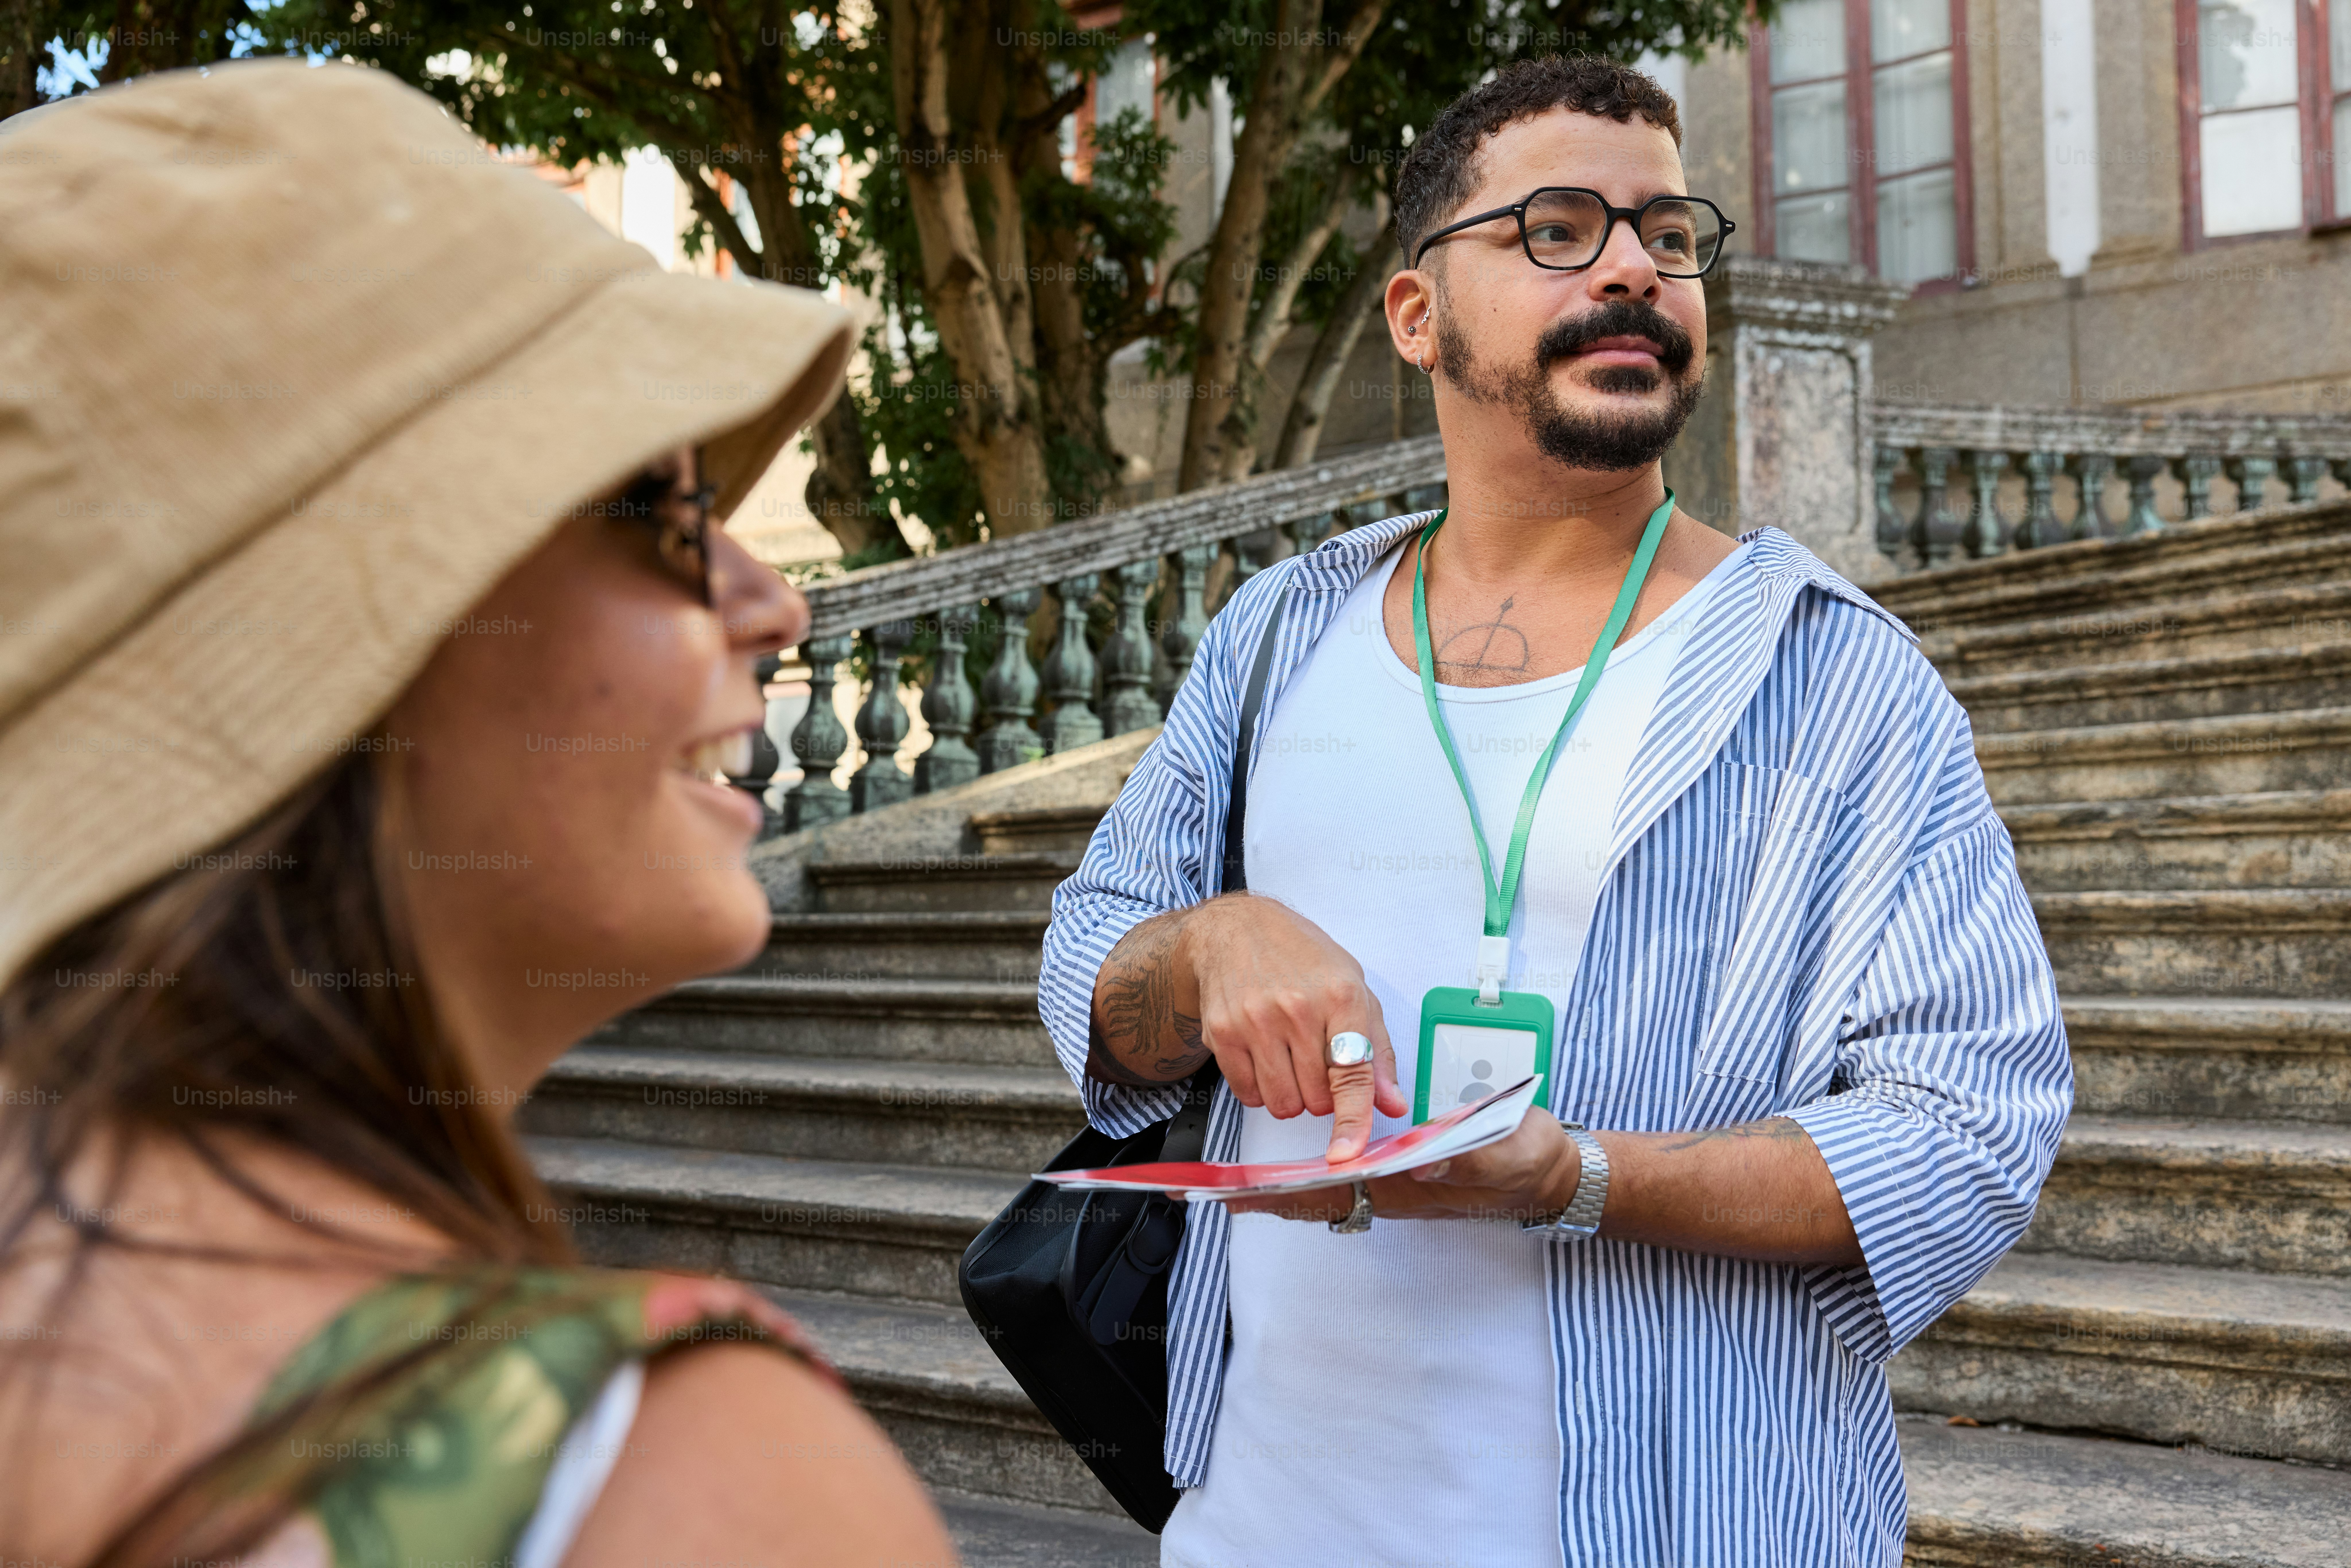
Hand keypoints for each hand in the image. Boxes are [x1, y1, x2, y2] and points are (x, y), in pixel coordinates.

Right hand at [1186, 895, 1410, 1159]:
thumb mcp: (1355, 989)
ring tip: (1290, 1058)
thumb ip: (1376, 1051)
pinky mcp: (1222, 1033)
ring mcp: (1255, 1021)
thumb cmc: (1301, 957)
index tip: (1347, 1154)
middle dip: (1323, 1096)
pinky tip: (1264, 1056)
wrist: (1237, 929)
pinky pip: (1248, 1095)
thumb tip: (1392, 1104)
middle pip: (1317, 1099)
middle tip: (1317, 1062)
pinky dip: (1260, 1090)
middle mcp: (1297, 1009)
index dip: (1352, 1120)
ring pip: (1282, 1104)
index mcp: (1340, 996)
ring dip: (1292, 1097)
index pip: (1352, 1074)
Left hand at [1226, 1107, 1581, 1224]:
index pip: (1334, 1190)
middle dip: (1264, 1197)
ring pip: (1325, 1194)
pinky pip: (1344, 1184)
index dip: (1285, 1193)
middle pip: (1317, 1199)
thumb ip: (1469, 1154)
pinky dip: (1309, 1182)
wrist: (1549, 1172)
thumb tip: (1423, 1159)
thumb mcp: (1507, 1150)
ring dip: (1280, 1192)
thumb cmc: (1527, 1158)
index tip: (1240, 1195)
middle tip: (1211, 1195)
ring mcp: (1395, 1188)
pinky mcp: (1401, 1177)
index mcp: (1409, 1186)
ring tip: (1232, 1191)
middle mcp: (1394, 1192)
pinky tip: (1289, 1181)